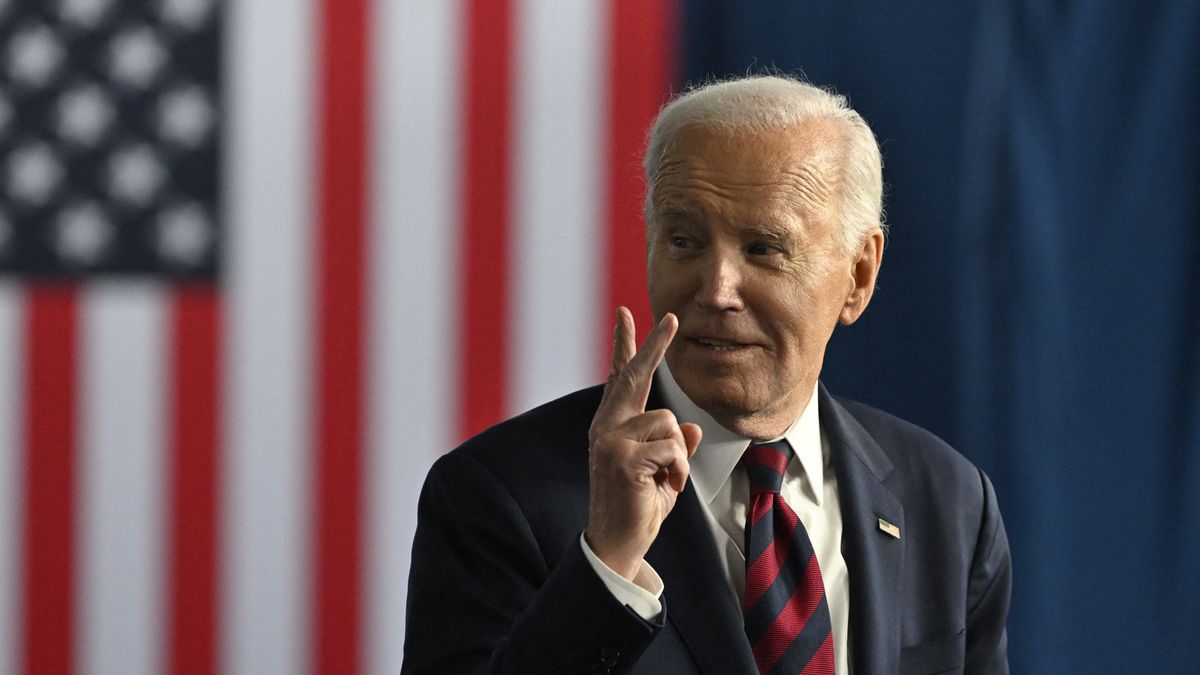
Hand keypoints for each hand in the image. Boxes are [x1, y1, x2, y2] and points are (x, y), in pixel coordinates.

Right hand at [584, 307, 702, 579]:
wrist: (617, 543)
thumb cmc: (639, 506)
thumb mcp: (662, 471)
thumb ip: (672, 446)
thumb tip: (690, 428)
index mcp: (612, 425)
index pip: (620, 377)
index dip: (624, 345)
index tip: (626, 315)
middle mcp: (607, 426)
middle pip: (636, 375)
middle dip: (655, 345)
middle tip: (672, 317)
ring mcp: (611, 439)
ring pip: (668, 421)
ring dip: (679, 454)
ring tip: (668, 479)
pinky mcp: (622, 456)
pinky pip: (672, 445)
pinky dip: (679, 468)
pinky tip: (667, 487)